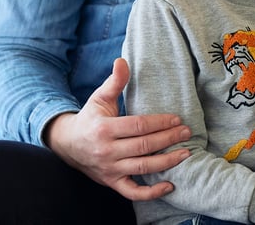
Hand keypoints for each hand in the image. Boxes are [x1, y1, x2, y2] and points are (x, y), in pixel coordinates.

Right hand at [44, 58, 191, 200]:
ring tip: (186, 153)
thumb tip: (122, 60)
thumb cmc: (90, 118)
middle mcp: (106, 151)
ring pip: (142, 168)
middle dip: (168, 139)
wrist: (67, 144)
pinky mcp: (111, 182)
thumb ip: (114, 81)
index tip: (177, 118)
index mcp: (103, 129)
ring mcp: (109, 169)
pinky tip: (170, 186)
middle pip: (143, 146)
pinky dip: (151, 193)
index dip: (159, 123)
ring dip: (167, 162)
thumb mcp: (99, 98)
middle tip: (187, 132)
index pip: (137, 126)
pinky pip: (132, 192)